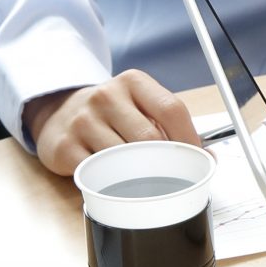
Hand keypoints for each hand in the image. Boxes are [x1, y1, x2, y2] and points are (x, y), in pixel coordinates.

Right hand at [25, 69, 203, 177]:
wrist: (59, 113)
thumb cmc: (110, 114)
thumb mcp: (139, 105)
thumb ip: (169, 125)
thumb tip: (206, 156)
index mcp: (133, 82)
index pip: (172, 109)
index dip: (190, 139)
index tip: (198, 159)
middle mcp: (106, 96)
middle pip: (150, 138)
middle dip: (168, 163)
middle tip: (175, 178)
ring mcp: (83, 121)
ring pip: (125, 159)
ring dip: (141, 177)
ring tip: (146, 182)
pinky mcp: (65, 147)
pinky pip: (98, 174)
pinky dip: (113, 184)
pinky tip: (116, 183)